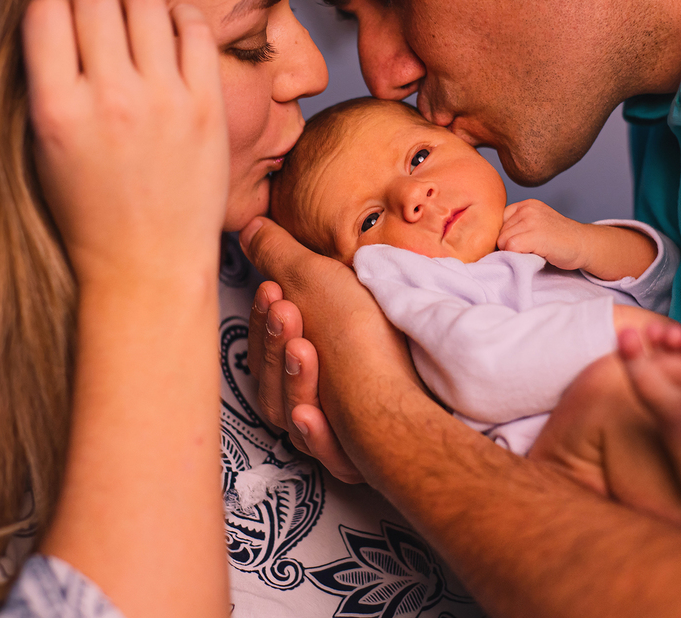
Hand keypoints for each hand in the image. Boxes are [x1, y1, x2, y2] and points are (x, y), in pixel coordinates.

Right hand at [22, 0, 227, 289]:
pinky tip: (171, 42)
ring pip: (145, 2)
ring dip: (136, 7)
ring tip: (137, 35)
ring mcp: (164, 102)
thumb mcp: (42, 151)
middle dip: (94, 2)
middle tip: (102, 29)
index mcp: (57, 112)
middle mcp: (111, 100)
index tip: (63, 30)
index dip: (53, 10)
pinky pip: (194, 27)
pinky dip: (180, 21)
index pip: (45, 9)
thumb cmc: (89, 212)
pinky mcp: (206, 107)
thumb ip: (46, 84)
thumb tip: (57, 15)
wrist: (147, 265)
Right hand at [241, 217, 419, 483]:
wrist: (428, 373)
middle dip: (274, 345)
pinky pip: (323, 449)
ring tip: (304, 348)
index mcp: (294, 356)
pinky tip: (312, 413)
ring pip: (288, 411)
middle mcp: (305, 393)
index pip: (264, 345)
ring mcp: (326, 427)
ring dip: (292, 381)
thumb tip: (251, 224)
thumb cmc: (373, 328)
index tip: (273, 291)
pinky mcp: (348, 456)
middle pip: (268, 380)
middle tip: (286, 311)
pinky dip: (315, 432)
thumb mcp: (323, 280)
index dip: (264, 319)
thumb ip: (280, 256)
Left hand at [498, 199, 590, 269]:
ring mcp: (532, 220)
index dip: (504, 237)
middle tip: (527, 251)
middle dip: (508, 246)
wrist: (584, 244)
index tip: (515, 247)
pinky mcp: (535, 234)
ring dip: (513, 253)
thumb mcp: (536, 224)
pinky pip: (511, 248)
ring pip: (503, 241)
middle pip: (499, 232)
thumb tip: (489, 243)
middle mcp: (527, 208)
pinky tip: (534, 255)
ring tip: (532, 252)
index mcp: (525, 204)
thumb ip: (517, 226)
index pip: (498, 222)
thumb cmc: (559, 240)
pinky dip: (517, 257)